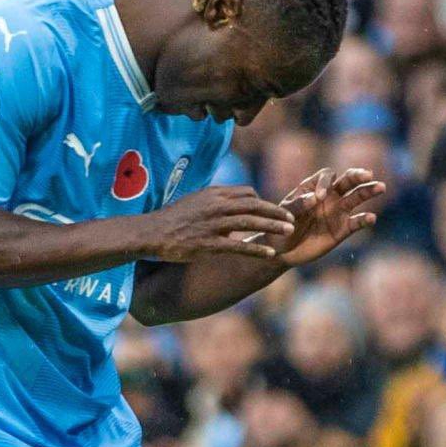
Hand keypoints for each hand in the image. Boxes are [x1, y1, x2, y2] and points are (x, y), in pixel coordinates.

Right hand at [142, 186, 297, 263]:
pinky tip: (270, 253)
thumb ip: (214, 201)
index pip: (247, 193)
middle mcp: (217, 206)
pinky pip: (238, 246)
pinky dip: (256, 249)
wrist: (152, 232)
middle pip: (254, 204)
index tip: (272, 210)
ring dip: (273, 226)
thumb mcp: (194, 201)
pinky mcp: (209, 244)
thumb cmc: (172, 218)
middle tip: (293, 217)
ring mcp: (213, 225)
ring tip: (290, 231)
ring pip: (251, 222)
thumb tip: (230, 204)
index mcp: (213, 194)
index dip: (262, 201)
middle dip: (276, 211)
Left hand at [272, 168, 385, 267]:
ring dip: (369, 191)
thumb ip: (299, 205)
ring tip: (381, 187)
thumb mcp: (284, 214)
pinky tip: (371, 218)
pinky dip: (364, 220)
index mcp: (313, 187)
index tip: (320, 197)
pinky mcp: (342, 229)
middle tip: (368, 174)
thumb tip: (316, 199)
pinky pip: (356, 222)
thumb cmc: (280, 228)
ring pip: (357, 197)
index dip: (326, 183)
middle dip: (357, 176)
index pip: (326, 176)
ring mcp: (337, 212)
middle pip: (347, 181)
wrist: (283, 251)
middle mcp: (329, 196)